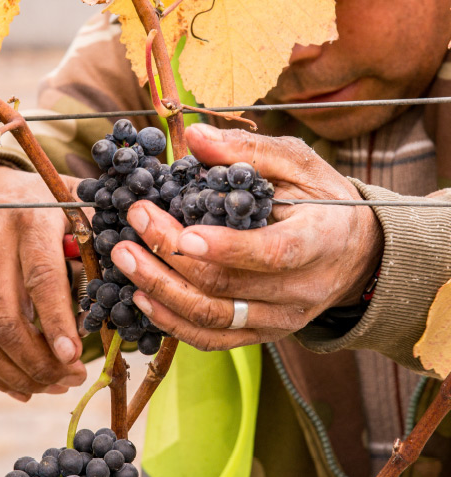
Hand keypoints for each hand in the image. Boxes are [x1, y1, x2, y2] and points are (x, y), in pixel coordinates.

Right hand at [0, 166, 86, 399]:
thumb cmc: (52, 205)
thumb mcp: (82, 211)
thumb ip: (96, 252)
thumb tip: (103, 311)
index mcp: (30, 220)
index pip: (42, 278)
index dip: (57, 322)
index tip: (75, 357)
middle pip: (6, 320)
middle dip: (41, 362)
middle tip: (75, 378)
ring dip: (20, 375)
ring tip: (56, 386)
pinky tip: (24, 386)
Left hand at [110, 123, 383, 350]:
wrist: (354, 254)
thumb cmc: (323, 201)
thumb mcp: (299, 164)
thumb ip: (249, 152)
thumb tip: (194, 137)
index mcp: (319, 241)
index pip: (274, 253)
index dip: (228, 248)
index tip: (185, 233)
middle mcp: (300, 290)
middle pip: (228, 285)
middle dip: (172, 254)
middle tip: (136, 220)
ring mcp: (280, 319)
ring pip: (212, 317)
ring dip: (161, 289)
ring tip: (124, 257)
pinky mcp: (261, 334)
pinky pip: (212, 339)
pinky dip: (172, 322)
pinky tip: (141, 297)